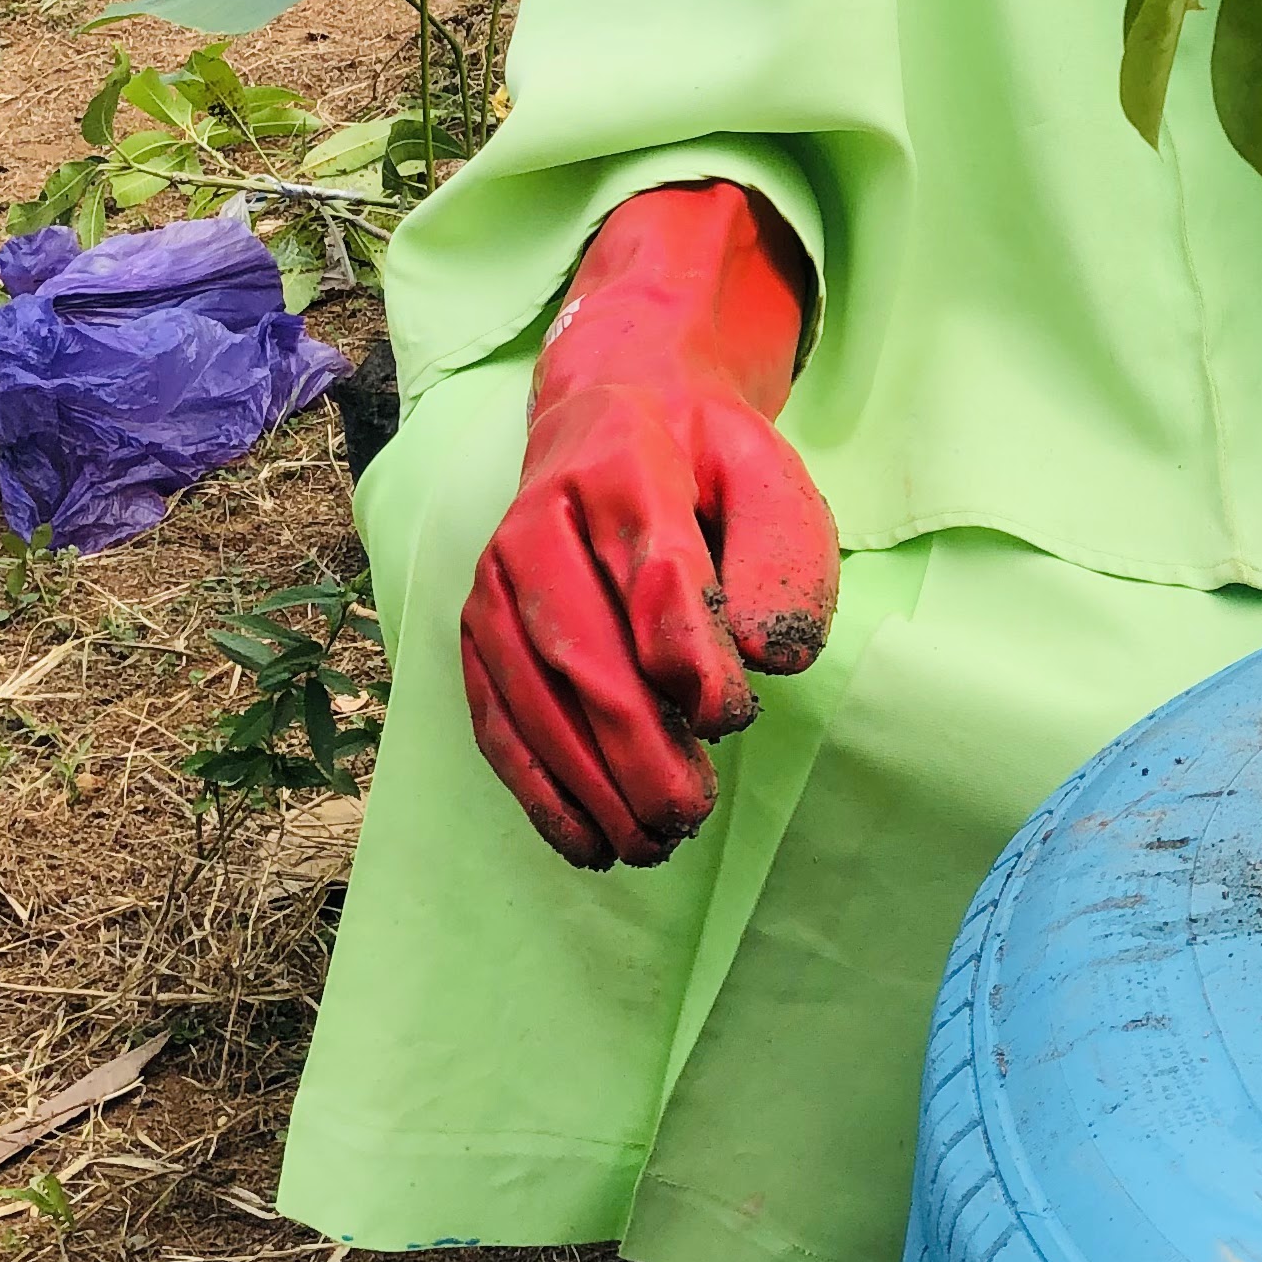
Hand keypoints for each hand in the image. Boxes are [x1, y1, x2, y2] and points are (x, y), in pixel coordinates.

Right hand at [460, 184, 838, 867]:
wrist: (614, 419)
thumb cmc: (707, 465)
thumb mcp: (771, 480)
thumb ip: (783, 559)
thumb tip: (773, 659)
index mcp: (622, 460)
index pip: (647, 561)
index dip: (683, 644)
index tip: (729, 714)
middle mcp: (538, 517)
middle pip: (580, 643)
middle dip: (633, 741)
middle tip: (691, 811)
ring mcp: (495, 577)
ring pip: (532, 692)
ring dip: (588, 780)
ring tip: (654, 841)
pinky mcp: (478, 629)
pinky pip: (497, 717)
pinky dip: (538, 788)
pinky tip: (587, 840)